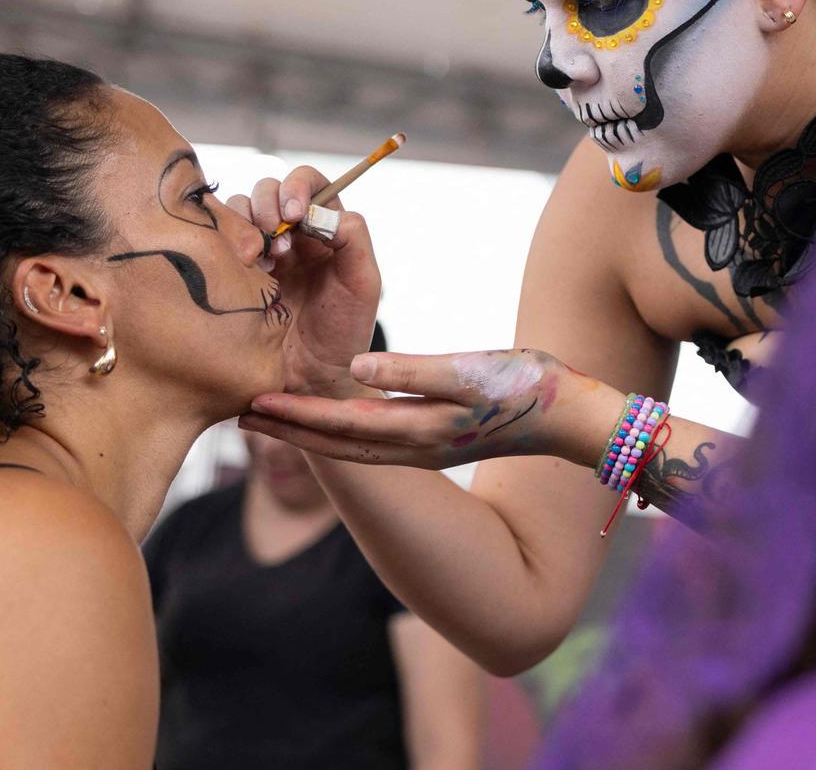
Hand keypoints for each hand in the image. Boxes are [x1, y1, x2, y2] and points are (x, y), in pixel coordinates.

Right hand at [229, 167, 381, 396]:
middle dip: (265, 206)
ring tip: (257, 263)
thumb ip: (353, 240)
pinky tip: (239, 271)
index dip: (297, 186)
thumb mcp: (362, 284)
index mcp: (324, 229)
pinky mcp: (230, 272)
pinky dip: (221, 244)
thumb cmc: (343, 334)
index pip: (308, 183)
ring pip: (237, 211)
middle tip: (274, 246)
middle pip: (267, 190)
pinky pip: (216, 241)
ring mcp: (257, 253)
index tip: (293, 214)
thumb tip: (323, 212)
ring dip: (243, 227)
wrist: (310, 380)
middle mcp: (289, 235)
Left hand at [243, 349, 621, 469]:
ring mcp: (426, 449)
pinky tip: (337, 414)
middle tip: (241, 412)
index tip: (251, 401)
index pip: (339, 425)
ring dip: (310, 431)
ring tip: (275, 415)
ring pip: (352, 445)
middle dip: (289, 428)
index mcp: (417, 431)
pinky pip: (375, 440)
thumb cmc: (527, 387)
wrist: (574, 418)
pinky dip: (343, 430)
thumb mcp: (471, 372)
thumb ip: (413, 371)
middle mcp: (413, 448)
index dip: (293, 414)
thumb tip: (356, 367)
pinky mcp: (439, 441)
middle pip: (335, 443)